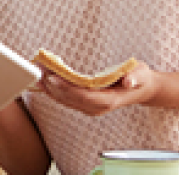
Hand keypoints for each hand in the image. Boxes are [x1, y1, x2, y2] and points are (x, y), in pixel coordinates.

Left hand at [33, 60, 157, 115]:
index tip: (53, 78)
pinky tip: (42, 83)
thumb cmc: (139, 78)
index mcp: (109, 100)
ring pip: (66, 101)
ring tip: (38, 73)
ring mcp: (90, 107)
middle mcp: (97, 107)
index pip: (84, 97)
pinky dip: (53, 91)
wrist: (141, 89)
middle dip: (53, 86)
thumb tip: (128, 81)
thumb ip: (135, 77)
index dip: (68, 89)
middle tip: (40, 70)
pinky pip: (66, 99)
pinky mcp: (85, 104)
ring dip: (50, 88)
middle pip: (71, 99)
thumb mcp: (140, 74)